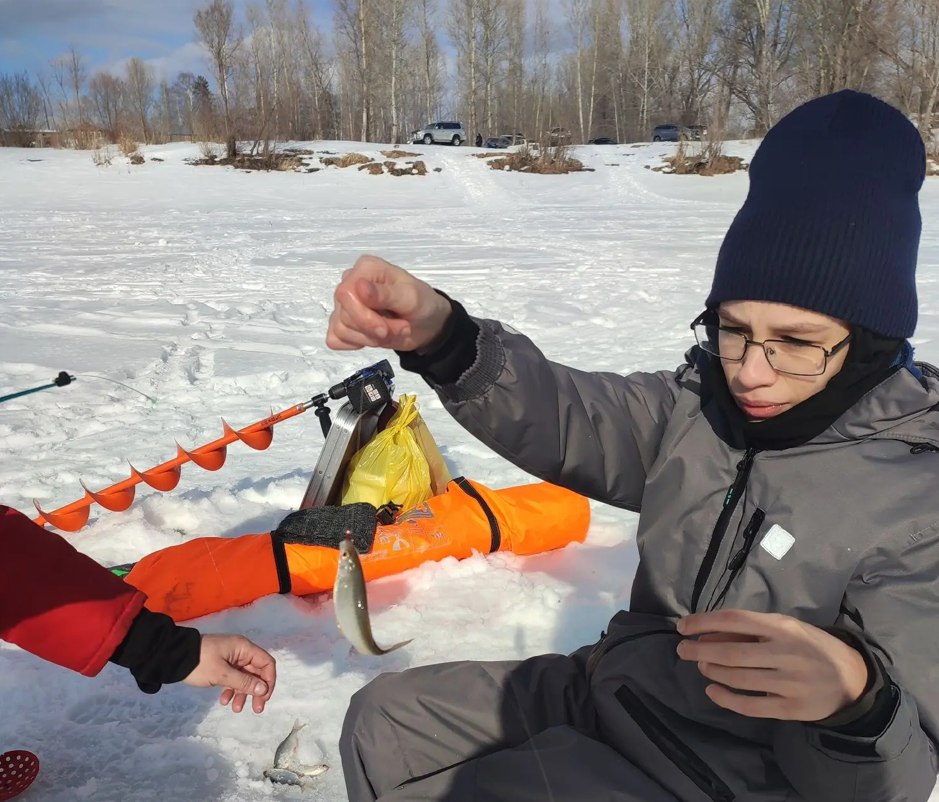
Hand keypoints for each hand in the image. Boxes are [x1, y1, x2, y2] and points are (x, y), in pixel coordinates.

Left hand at [182, 634, 276, 713]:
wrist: (173, 657)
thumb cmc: (200, 663)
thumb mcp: (222, 674)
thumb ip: (244, 682)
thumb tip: (264, 689)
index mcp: (244, 648)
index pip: (266, 663)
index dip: (269, 680)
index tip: (264, 697)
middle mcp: (240, 652)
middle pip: (256, 672)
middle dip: (256, 691)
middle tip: (256, 709)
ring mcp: (231, 658)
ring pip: (244, 677)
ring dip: (242, 693)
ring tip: (235, 709)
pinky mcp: (222, 665)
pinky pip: (232, 678)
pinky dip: (231, 689)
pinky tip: (224, 700)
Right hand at [326, 254, 452, 351]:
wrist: (427, 323)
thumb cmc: (422, 304)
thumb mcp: (411, 298)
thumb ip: (385, 294)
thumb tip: (359, 286)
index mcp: (366, 268)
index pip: (346, 293)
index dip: (363, 316)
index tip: (385, 329)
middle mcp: (351, 282)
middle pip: (344, 314)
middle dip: (372, 329)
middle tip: (399, 328)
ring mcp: (344, 304)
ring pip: (340, 329)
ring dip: (369, 338)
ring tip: (392, 331)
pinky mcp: (343, 323)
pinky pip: (335, 339)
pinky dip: (356, 344)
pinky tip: (373, 338)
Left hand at [676, 610, 868, 720]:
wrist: (852, 676)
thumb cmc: (809, 645)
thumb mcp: (784, 628)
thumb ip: (749, 631)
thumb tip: (705, 634)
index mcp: (782, 627)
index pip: (734, 620)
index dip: (703, 622)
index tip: (682, 627)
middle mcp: (785, 652)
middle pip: (731, 652)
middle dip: (700, 650)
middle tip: (683, 650)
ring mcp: (789, 682)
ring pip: (738, 678)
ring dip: (712, 671)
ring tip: (702, 666)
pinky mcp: (792, 708)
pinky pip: (751, 705)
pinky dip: (726, 699)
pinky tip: (713, 691)